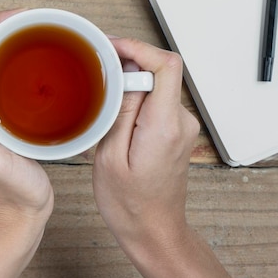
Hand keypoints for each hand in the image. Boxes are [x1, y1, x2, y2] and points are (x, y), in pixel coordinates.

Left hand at [0, 10, 52, 277]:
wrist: (21, 214)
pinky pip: (9, 80)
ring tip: (36, 29)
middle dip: (1, 29)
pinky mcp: (4, 117)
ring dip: (11, 43)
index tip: (16, 15)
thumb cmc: (7, 191)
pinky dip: (21, 63)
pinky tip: (40, 60)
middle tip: (31, 17)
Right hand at [93, 37, 198, 242]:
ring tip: (100, 91)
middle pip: (160, 70)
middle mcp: (180, 122)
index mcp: (164, 125)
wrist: (153, 230)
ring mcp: (181, 126)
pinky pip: (156, 100)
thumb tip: (124, 75)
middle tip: (95, 68)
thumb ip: (120, 111)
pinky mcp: (175, 131)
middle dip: (127, 62)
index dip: (138, 47)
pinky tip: (113, 108)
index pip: (167, 65)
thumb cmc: (129, 203)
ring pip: (156, 84)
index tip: (111, 47)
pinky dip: (135, 96)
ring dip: (129, 81)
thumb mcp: (110, 157)